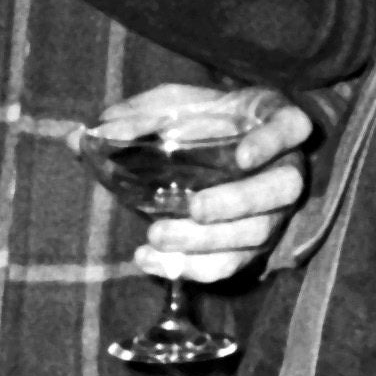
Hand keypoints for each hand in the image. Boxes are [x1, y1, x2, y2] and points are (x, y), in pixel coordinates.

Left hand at [96, 86, 314, 281]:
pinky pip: (233, 264)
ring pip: (255, 234)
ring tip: (156, 237)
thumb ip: (137, 116)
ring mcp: (274, 211)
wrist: (218, 153)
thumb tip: (83, 136)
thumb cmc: (205, 120)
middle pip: (282, 190)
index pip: (292, 127)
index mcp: (273, 121)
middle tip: (194, 208)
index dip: (272, 143)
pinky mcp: (253, 245)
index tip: (241, 157)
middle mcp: (285, 168)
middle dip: (237, 203)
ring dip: (206, 241)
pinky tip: (153, 261)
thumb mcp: (175, 107)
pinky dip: (194, 268)